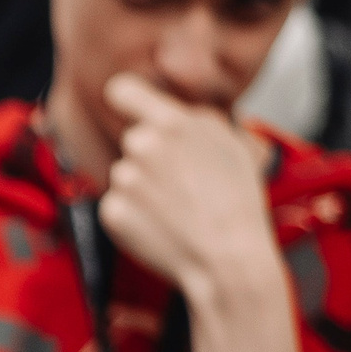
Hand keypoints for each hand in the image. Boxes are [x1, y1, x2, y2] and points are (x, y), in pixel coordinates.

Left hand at [99, 74, 301, 351]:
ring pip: (125, 175)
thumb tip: (181, 109)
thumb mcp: (235, 145)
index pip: (122, 90)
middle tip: (183, 186)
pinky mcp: (111, 211)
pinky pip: (116, 206)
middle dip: (151, 158)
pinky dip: (133, 218)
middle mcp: (142, 145)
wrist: (228, 262)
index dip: (126, 100)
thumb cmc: (239, 205)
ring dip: (144, 190)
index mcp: (173, 122)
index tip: (129, 110)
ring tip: (178, 211)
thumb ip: (200, 120)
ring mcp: (123, 179)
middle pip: (133, 141)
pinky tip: (162, 228)